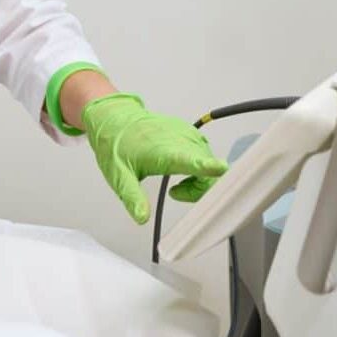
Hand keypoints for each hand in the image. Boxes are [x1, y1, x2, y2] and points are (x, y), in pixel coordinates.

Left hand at [81, 93, 227, 223]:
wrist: (115, 119)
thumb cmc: (116, 144)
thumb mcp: (118, 175)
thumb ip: (132, 197)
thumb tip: (142, 217)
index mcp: (164, 151)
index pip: (192, 160)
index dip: (209, 168)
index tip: (221, 170)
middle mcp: (180, 140)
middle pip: (209, 171)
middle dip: (200, 190)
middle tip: (176, 193)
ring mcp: (187, 134)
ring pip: (210, 164)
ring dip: (199, 181)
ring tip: (176, 184)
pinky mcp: (190, 132)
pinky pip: (206, 155)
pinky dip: (199, 168)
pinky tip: (180, 170)